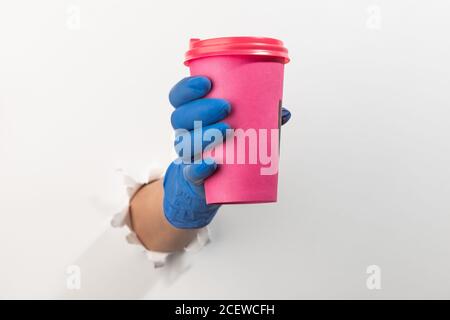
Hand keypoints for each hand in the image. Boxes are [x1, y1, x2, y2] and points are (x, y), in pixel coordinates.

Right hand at [163, 76, 291, 228]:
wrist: (213, 182)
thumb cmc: (227, 148)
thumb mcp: (241, 129)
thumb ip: (260, 119)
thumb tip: (284, 112)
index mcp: (191, 115)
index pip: (178, 97)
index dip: (187, 88)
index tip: (207, 83)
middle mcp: (184, 133)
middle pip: (180, 117)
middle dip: (201, 109)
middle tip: (226, 106)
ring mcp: (188, 155)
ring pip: (184, 143)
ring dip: (203, 135)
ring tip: (227, 130)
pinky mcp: (194, 176)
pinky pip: (192, 172)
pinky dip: (200, 168)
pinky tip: (211, 163)